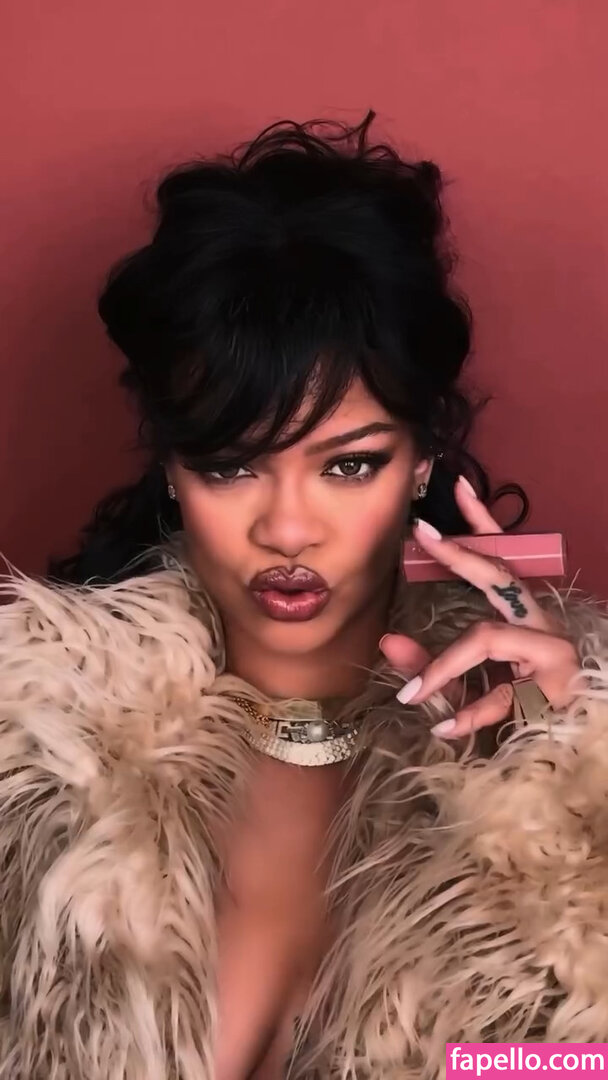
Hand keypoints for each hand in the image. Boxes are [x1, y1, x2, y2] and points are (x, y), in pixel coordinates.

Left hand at [380, 476, 579, 738]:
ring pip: (486, 637)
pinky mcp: (553, 685)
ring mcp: (550, 650)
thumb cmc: (520, 707)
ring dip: (444, 665)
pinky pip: (498, 694)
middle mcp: (538, 621)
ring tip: (413, 693)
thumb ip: (427, 662)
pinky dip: (468, 713)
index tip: (456, 486)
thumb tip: (386, 642)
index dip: (481, 522)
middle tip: (425, 534)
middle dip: (460, 554)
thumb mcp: (465, 683)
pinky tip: (444, 729)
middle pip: (499, 576)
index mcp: (521, 613)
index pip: (502, 557)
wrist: (571, 745)